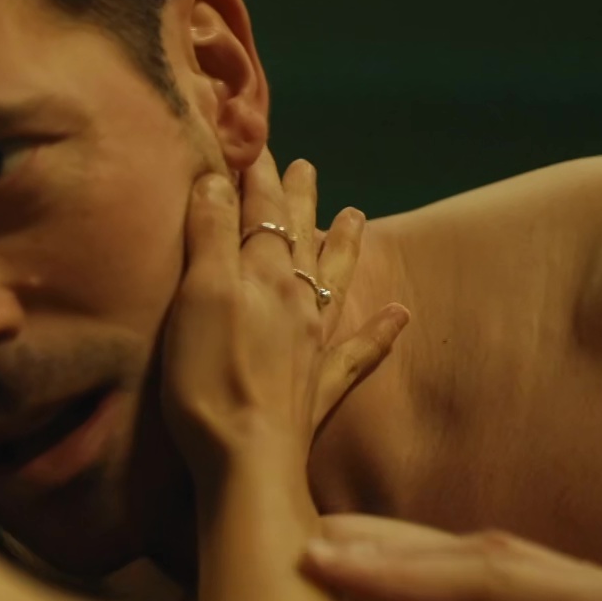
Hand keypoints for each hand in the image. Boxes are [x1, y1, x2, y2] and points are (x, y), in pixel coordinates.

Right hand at [161, 149, 407, 477]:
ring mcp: (314, 345)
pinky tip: (401, 317)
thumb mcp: (200, 294)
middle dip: (298, 200)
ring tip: (358, 215)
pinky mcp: (317, 388)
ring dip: (344, 246)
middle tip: (305, 165)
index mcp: (264, 275)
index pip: (261, 210)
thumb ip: (212, 234)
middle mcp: (297, 301)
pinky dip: (379, 332)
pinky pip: (359, 353)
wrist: (247, 461)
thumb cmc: (211, 379)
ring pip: (335, 281)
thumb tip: (220, 177)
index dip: (255, 174)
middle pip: (300, 238)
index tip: (251, 139)